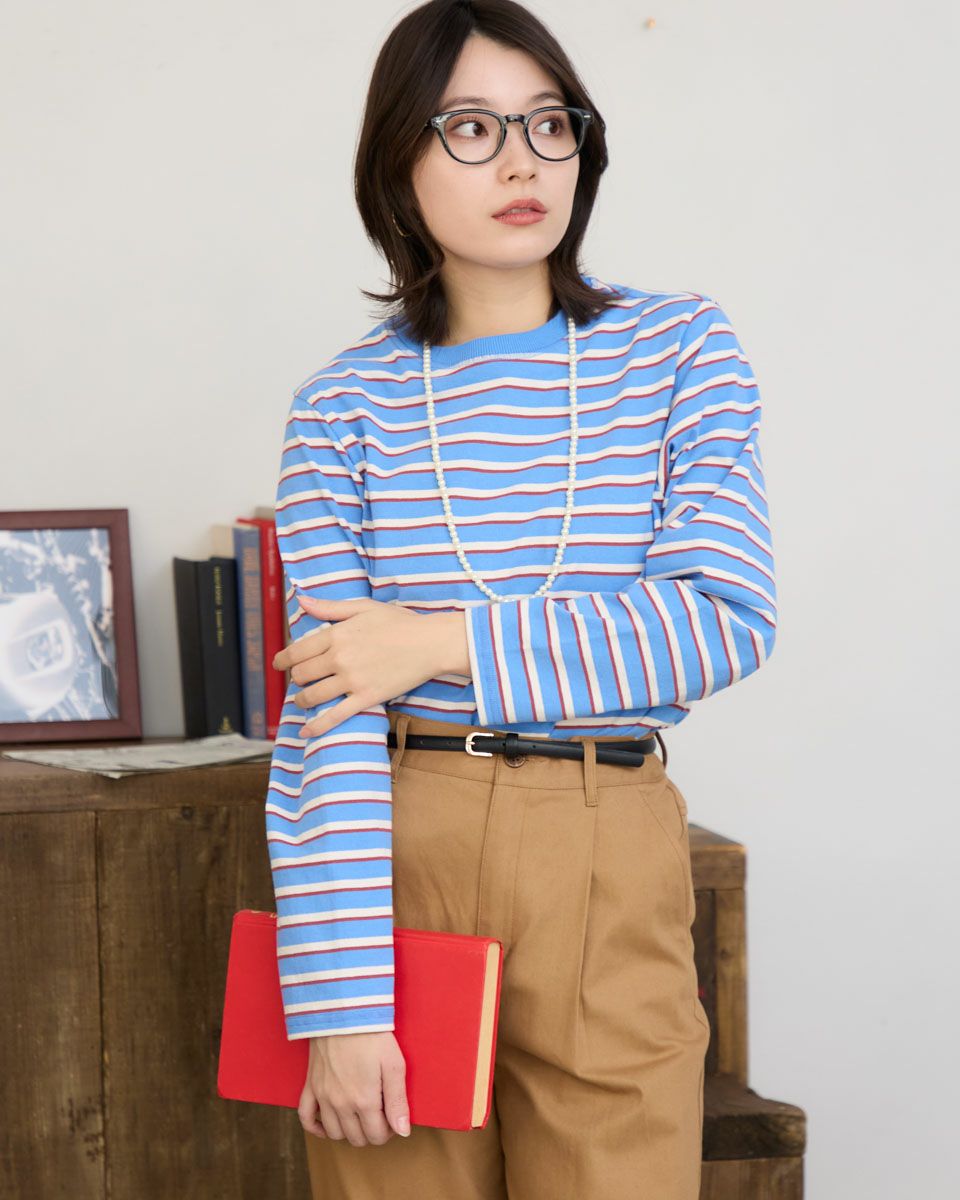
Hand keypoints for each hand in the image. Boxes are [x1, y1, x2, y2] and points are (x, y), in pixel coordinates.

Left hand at [273, 595, 468, 737]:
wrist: (430, 643)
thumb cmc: (399, 622)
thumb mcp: (363, 607)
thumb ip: (330, 607)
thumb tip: (302, 601)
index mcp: (337, 634)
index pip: (298, 651)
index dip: (284, 659)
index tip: (279, 664)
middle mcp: (340, 658)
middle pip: (302, 675)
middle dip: (297, 678)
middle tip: (301, 680)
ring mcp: (352, 680)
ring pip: (313, 696)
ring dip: (302, 700)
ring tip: (304, 700)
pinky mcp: (366, 698)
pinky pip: (335, 716)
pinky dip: (317, 726)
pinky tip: (306, 731)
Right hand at [298, 1031, 410, 1145]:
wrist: (343, 1011)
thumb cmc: (372, 1035)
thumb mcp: (394, 1064)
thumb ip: (398, 1101)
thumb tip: (403, 1132)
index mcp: (364, 1101)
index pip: (376, 1135)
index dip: (389, 1131)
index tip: (393, 1116)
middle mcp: (341, 1104)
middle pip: (356, 1138)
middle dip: (371, 1132)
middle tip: (380, 1114)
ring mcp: (323, 1096)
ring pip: (334, 1133)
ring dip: (348, 1132)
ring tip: (360, 1116)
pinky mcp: (310, 1086)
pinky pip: (305, 1117)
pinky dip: (315, 1127)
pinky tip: (328, 1125)